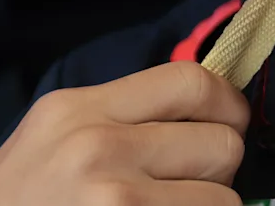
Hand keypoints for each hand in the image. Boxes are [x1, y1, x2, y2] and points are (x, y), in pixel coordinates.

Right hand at [0, 61, 249, 205]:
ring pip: (224, 197)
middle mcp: (95, 146)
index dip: (226, 105)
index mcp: (75, 110)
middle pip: (221, 142)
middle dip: (217, 171)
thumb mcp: (46, 146)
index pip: (190, 81)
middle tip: (184, 189)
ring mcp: (114, 199)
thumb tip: (203, 112)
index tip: (227, 124)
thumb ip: (116, 121)